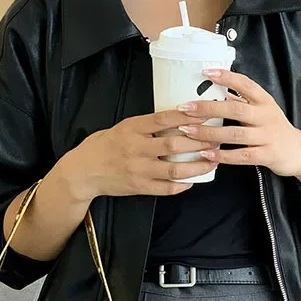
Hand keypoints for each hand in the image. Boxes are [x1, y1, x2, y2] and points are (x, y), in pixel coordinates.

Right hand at [55, 109, 219, 201]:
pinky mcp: (139, 187)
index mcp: (132, 129)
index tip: (206, 112)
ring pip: (174, 169)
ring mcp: (138, 170)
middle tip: (217, 138)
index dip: (187, 116)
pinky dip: (183, 184)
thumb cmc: (104, 146)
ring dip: (197, 166)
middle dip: (199, 142)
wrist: (83, 172)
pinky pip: (166, 188)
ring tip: (213, 161)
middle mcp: (136, 149)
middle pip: (174, 144)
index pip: (163, 119)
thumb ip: (146, 125)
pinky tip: (194, 180)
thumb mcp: (122, 128)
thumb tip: (176, 117)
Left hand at [173, 69, 300, 176]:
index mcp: (264, 101)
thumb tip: (219, 91)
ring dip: (209, 133)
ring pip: (234, 134)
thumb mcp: (262, 111)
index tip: (206, 72)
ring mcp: (267, 136)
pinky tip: (206, 154)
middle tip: (185, 107)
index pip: (245, 84)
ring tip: (188, 131)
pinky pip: (241, 156)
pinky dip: (222, 156)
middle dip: (207, 108)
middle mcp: (266, 116)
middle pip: (234, 109)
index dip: (226, 77)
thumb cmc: (276, 129)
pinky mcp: (267, 155)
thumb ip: (242, 102)